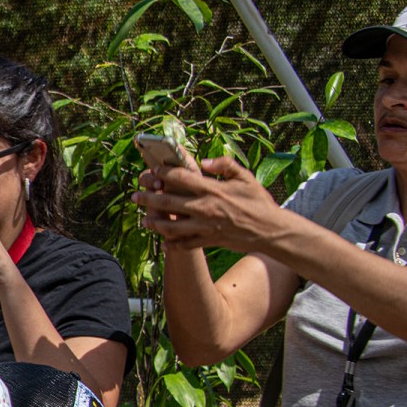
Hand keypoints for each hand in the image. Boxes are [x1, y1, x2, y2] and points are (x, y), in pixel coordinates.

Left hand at [132, 155, 281, 252]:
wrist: (271, 231)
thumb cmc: (259, 202)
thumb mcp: (245, 178)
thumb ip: (224, 165)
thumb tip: (204, 161)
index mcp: (213, 189)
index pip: (181, 178)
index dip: (164, 173)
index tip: (153, 170)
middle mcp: (205, 208)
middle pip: (168, 202)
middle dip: (148, 198)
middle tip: (135, 196)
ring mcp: (205, 227)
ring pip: (171, 226)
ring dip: (155, 223)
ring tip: (144, 220)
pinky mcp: (209, 241)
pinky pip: (185, 244)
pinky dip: (173, 244)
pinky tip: (164, 242)